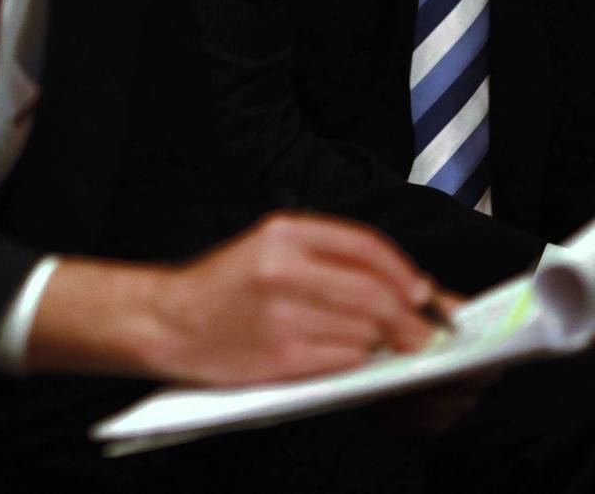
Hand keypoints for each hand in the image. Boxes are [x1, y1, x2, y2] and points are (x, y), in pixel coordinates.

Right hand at [148, 213, 441, 384]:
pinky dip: (356, 362)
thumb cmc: (226, 289)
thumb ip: (335, 260)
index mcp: (283, 233)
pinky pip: (344, 360)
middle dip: (410, 319)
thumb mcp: (272, 250)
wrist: (170, 321)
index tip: (424, 293)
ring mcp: (280, 314)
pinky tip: (346, 358)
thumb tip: (415, 285)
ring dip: (380, 343)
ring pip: (364, 330)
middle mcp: (282, 268)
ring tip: (375, 346)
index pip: (366, 247)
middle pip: (375, 293)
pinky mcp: (280, 355)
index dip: (405, 272)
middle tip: (423, 334)